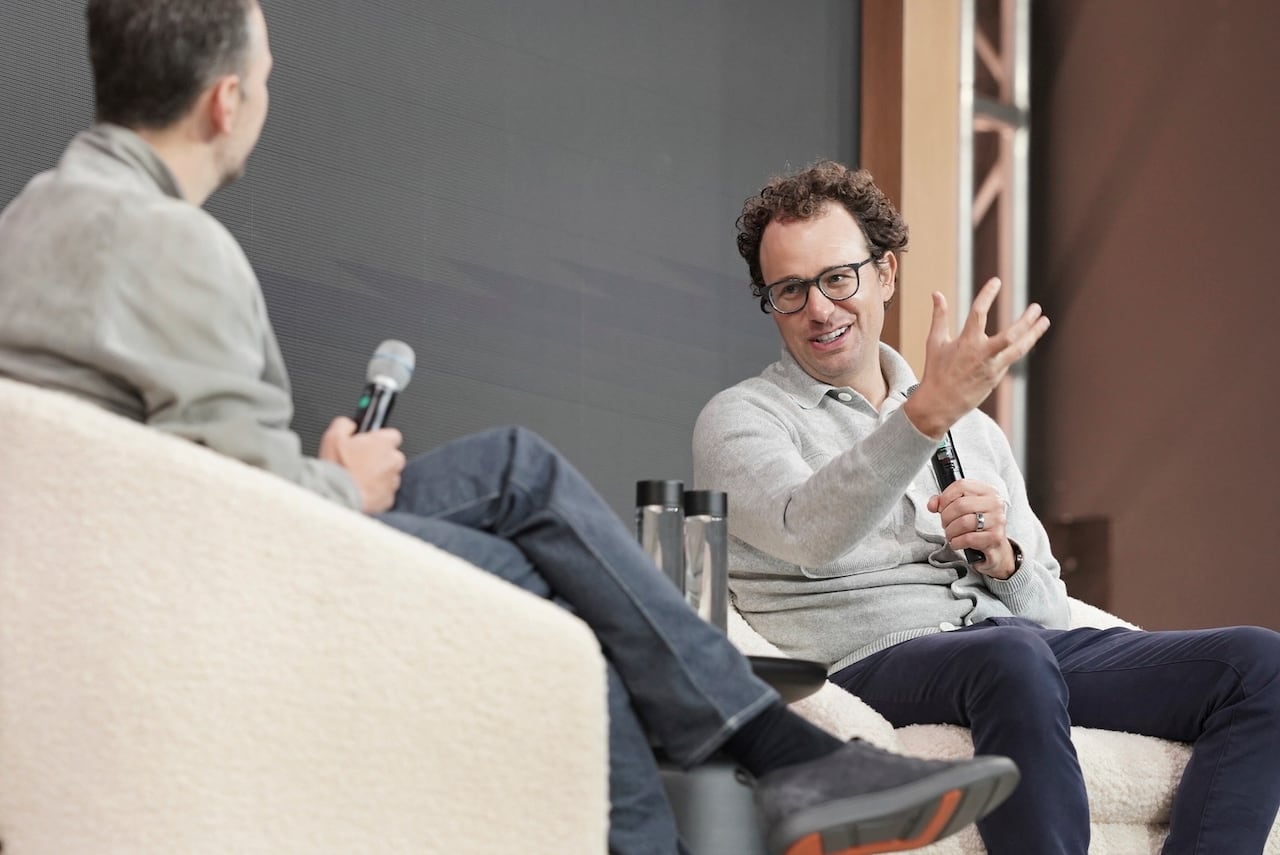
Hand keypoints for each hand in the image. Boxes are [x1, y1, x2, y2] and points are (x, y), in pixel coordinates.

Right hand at [319, 416, 405, 513]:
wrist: (336, 497)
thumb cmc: (337, 469)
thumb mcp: (333, 436)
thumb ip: (345, 424)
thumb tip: (349, 424)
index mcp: (383, 443)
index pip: (392, 435)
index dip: (379, 439)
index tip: (369, 443)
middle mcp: (393, 461)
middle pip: (392, 456)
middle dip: (379, 458)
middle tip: (360, 462)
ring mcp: (392, 481)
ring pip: (389, 475)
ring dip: (377, 475)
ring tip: (357, 477)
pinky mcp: (388, 499)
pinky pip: (384, 492)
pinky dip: (375, 491)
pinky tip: (360, 489)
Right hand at [904, 278, 1049, 438]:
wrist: (940, 403)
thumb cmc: (936, 370)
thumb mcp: (935, 342)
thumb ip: (939, 317)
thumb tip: (937, 293)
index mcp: (966, 342)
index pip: (978, 313)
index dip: (987, 295)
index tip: (996, 281)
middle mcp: (982, 354)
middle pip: (1011, 335)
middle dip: (1026, 321)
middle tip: (1037, 308)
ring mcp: (992, 367)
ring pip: (1019, 349)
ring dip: (1034, 334)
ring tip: (1044, 321)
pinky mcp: (996, 378)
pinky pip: (1011, 359)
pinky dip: (1018, 348)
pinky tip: (1023, 340)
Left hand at [927, 478, 1017, 578]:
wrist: (995, 547)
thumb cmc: (978, 524)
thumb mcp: (962, 509)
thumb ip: (944, 502)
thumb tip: (932, 504)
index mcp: (987, 491)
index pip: (961, 485)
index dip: (945, 497)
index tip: (941, 507)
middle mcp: (995, 503)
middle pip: (960, 505)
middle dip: (946, 517)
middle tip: (945, 525)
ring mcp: (997, 520)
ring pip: (963, 522)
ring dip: (950, 531)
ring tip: (950, 534)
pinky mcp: (995, 537)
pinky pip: (968, 538)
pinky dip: (956, 542)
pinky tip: (956, 543)